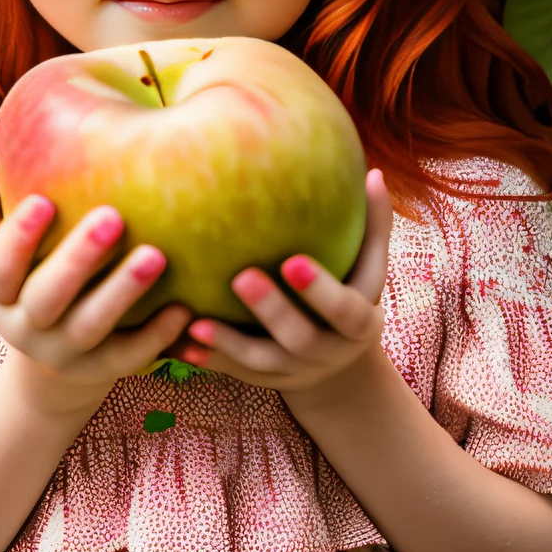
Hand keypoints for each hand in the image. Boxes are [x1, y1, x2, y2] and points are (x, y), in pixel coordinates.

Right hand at [0, 128, 191, 409]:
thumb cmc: (30, 273)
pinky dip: (153, 336)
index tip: (45, 198)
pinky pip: (126, 358)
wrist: (49, 359)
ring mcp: (59, 349)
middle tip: (112, 217)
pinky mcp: (98, 371)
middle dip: (75, 258)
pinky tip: (182, 309)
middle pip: (41, 294)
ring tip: (155, 256)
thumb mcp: (1, 244)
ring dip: (120, 291)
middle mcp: (20, 320)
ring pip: (87, 326)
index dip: (12, 231)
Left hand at [178, 168, 393, 396]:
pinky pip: (233, 372)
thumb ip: (372, 228)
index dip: (321, 291)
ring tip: (195, 323)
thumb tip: (373, 172)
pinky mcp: (264, 380)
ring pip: (261, 362)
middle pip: (300, 338)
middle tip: (240, 277)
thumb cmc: (351, 294)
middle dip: (271, 310)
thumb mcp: (368, 271)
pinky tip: (178, 344)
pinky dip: (209, 360)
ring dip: (228, 343)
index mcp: (359, 324)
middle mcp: (329, 352)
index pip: (345, 310)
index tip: (292, 261)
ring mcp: (295, 371)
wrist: (339, 364)